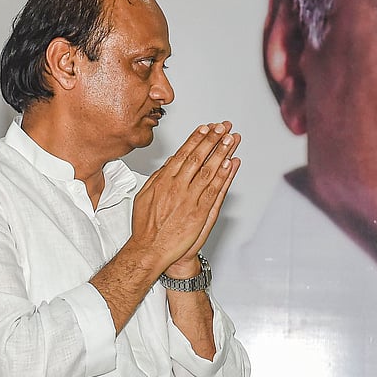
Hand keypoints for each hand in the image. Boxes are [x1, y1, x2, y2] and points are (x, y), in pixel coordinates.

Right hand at [130, 121, 240, 276]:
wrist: (151, 250)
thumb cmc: (146, 226)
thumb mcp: (145, 195)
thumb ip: (158, 177)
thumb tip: (169, 163)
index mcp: (164, 180)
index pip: (184, 153)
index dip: (197, 139)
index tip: (206, 128)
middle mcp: (178, 187)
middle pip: (199, 157)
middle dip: (213, 140)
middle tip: (223, 127)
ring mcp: (190, 199)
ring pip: (210, 170)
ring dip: (222, 152)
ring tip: (232, 139)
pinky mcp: (200, 212)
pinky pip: (215, 190)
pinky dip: (224, 176)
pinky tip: (231, 164)